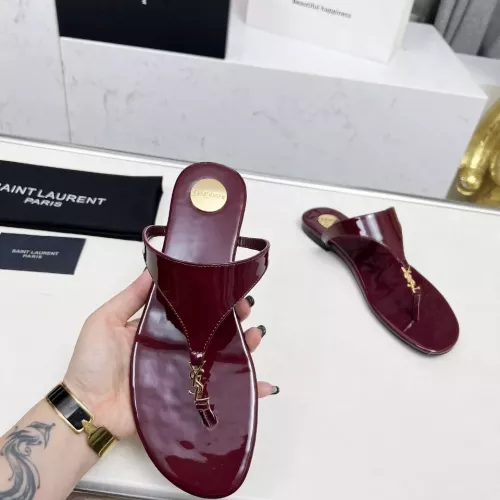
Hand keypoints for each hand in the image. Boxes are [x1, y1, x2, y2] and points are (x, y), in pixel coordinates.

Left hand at [64, 272, 275, 438]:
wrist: (87, 410)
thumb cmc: (92, 363)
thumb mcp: (105, 321)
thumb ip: (130, 297)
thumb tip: (154, 267)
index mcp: (159, 329)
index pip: (191, 310)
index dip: (210, 299)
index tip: (227, 288)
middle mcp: (175, 349)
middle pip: (211, 332)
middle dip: (233, 319)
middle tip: (246, 309)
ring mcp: (183, 374)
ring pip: (221, 358)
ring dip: (244, 346)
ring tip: (256, 335)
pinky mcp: (188, 398)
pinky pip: (221, 394)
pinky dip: (245, 391)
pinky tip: (264, 385)